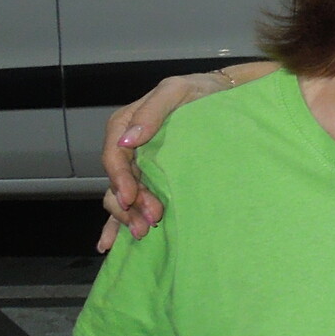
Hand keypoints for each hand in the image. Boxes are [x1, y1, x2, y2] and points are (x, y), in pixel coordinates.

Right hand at [95, 73, 230, 252]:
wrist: (224, 97)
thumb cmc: (200, 91)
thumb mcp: (177, 91)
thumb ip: (152, 112)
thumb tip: (128, 139)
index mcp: (125, 125)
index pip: (114, 156)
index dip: (120, 179)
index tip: (131, 198)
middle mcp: (128, 148)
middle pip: (118, 182)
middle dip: (129, 205)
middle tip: (149, 222)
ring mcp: (139, 165)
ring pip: (123, 196)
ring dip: (128, 216)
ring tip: (143, 232)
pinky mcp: (152, 178)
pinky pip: (130, 201)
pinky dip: (117, 222)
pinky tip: (110, 244)